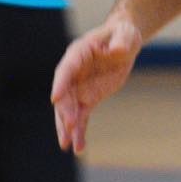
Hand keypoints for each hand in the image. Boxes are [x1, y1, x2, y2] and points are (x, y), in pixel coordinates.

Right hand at [51, 16, 142, 153]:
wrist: (123, 43)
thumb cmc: (122, 34)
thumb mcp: (125, 34)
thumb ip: (121, 41)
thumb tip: (118, 49)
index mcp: (78, 53)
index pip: (66, 69)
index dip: (60, 83)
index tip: (55, 98)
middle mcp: (73, 73)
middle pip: (64, 95)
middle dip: (65, 111)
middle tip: (70, 127)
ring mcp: (78, 88)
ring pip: (68, 110)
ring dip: (67, 127)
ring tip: (67, 145)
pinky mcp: (87, 99)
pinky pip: (81, 117)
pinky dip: (79, 132)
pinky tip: (78, 148)